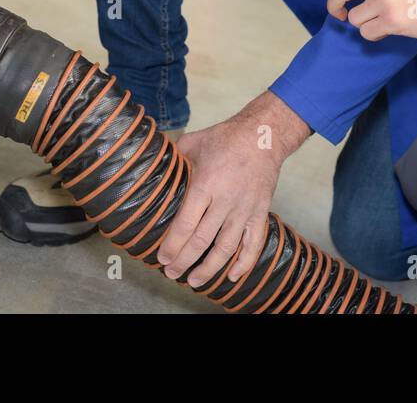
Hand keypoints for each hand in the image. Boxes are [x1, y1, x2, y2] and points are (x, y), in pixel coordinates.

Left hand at [158, 92, 309, 288]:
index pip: (185, 224)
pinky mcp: (260, 212)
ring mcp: (244, 209)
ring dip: (209, 268)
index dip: (172, 245)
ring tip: (195, 281)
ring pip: (226, 248)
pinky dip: (244, 263)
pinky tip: (233, 276)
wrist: (264, 136)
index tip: (162, 257)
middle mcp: (225, 200)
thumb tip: (153, 164)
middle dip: (183, 261)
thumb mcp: (194, 143)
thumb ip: (174, 158)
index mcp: (206, 184)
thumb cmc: (225, 138)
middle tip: (172, 273)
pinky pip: (253, 243)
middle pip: (201, 241)